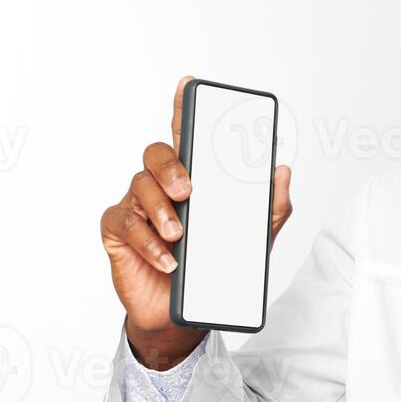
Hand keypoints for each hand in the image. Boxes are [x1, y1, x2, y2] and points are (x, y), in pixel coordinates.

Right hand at [99, 75, 293, 368]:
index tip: (189, 85)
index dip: (184, 108)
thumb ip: (271, 207)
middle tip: (188, 190)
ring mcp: (137, 207)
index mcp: (193, 178)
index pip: (186, 135)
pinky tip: (167, 258)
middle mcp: (162, 186)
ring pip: (139, 186)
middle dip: (170, 165)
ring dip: (160, 210)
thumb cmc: (215, 267)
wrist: (185, 316)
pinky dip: (148, 241)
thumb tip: (282, 171)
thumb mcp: (254, 238)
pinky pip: (124, 224)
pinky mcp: (118, 233)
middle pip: (155, 153)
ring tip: (180, 236)